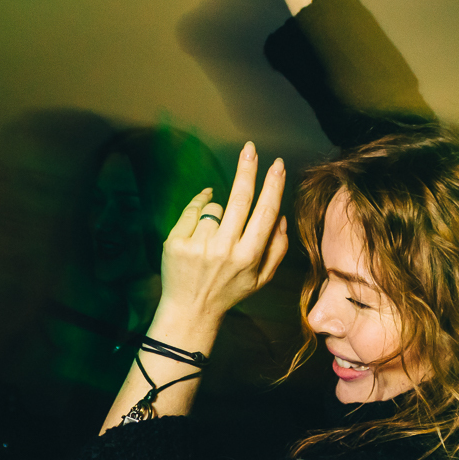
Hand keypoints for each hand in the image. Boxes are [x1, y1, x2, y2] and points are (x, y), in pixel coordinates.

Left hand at [156, 141, 285, 330]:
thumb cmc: (228, 291)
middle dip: (247, 169)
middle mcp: (225, 249)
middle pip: (240, 198)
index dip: (273, 185)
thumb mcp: (261, 279)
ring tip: (213, 239)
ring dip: (217, 213)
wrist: (190, 311)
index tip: (277, 164)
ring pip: (214, 207)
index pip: (265, 212)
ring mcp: (199, 245)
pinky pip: (192, 211)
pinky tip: (199, 226)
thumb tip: (282, 217)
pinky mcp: (176, 242)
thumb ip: (277, 248)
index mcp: (249, 256)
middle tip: (250, 149)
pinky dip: (198, 210)